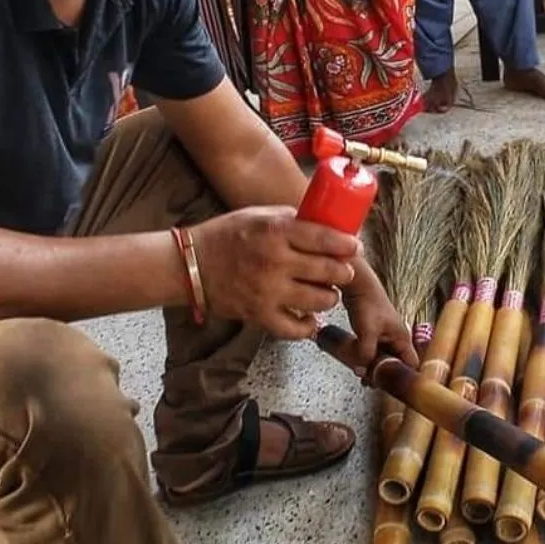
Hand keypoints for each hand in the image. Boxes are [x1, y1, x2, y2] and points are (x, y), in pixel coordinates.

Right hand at [190, 206, 358, 338]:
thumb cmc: (226, 236)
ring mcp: (268, 291)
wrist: (189, 265)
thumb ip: (291, 220)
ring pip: (320, 300)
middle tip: (344, 272)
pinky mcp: (259, 315)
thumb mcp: (258, 215)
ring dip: (329, 297)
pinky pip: (296, 328)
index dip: (346, 244)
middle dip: (343, 272)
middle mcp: (275, 261)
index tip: (355, 247)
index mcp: (276, 231)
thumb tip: (326, 225)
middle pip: (328, 270)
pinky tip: (310, 318)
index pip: (324, 237)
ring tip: (326, 292)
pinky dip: (308, 326)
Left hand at [343, 260, 418, 371]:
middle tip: (370, 382)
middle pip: (395, 364)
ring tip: (361, 376)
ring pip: (382, 359)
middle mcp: (396, 339)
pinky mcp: (373, 333)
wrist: (357, 285)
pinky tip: (356, 363)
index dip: (403, 377)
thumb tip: (362, 371)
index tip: (391, 386)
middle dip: (383, 374)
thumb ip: (365, 354)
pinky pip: (373, 352)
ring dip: (372, 368)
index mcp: (402, 338)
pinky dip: (366, 359)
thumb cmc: (367, 304)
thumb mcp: (367, 332)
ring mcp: (385, 336)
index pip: (411, 364)